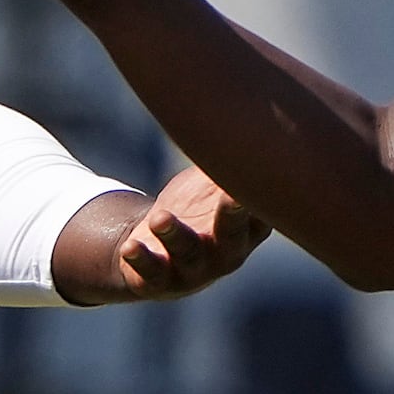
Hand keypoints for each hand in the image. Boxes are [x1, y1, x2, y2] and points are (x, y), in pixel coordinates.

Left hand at [54, 166, 271, 304]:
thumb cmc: (197, 209)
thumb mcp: (216, 184)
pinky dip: (141, 260)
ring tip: (160, 218)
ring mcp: (194, 270)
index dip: (264, 198)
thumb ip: (233, 160)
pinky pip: (151, 273)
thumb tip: (251, 113)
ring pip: (187, 254)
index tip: (260, 172)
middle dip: (232, 217)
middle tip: (232, 196)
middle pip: (233, 236)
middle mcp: (227, 252)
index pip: (263, 215)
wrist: (156, 248)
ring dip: (175, 235)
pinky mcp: (160, 280)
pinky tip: (130, 246)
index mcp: (248, 229)